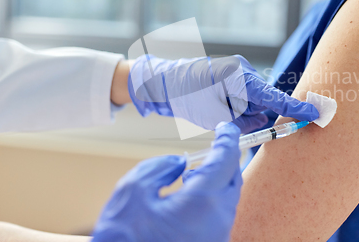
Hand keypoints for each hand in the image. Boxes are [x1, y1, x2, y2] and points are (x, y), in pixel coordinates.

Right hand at [91, 123, 241, 241]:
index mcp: (203, 202)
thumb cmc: (124, 240)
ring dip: (217, 181)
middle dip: (225, 159)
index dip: (228, 139)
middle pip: (233, 179)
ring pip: (228, 199)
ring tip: (194, 173)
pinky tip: (189, 197)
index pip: (226, 159)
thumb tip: (179, 163)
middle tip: (212, 147)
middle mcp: (218, 220)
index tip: (226, 128)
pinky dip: (212, 199)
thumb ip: (159, 167)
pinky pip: (220, 216)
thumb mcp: (132, 192)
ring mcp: (217, 236)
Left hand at [128, 54, 318, 132]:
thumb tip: (263, 119)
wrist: (162, 83)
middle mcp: (241, 69)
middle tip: (228, 116)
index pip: (271, 95)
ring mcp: (237, 70)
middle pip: (263, 99)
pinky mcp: (232, 75)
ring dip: (242, 110)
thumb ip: (244, 121)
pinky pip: (245, 95)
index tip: (315, 114)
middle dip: (253, 113)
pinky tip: (218, 102)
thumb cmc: (185, 97)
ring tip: (216, 106)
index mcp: (237, 75)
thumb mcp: (213, 116)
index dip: (293, 107)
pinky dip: (237, 105)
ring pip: (253, 99)